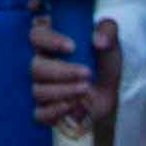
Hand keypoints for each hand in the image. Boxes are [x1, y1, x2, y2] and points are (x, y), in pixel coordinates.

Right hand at [30, 7, 120, 136]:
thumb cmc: (102, 64)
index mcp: (47, 41)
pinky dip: (56, 111)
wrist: (107, 95)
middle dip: (62, 71)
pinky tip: (73, 105)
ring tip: (86, 88)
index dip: (50, 41)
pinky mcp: (42, 110)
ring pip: (38, 90)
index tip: (72, 47)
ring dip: (63, 91)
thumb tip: (98, 40)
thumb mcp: (110, 44)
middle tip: (87, 73)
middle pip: (35, 67)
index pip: (36, 35)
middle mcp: (37, 63)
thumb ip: (108, 32)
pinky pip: (39, 113)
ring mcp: (38, 87)